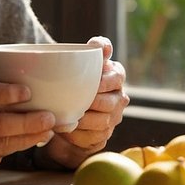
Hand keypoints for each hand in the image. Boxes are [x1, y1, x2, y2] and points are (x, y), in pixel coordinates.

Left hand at [38, 36, 127, 169]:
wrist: (68, 107)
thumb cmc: (76, 79)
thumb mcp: (82, 63)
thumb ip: (92, 51)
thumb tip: (97, 45)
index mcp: (116, 76)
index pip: (117, 76)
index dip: (106, 81)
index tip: (94, 84)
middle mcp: (119, 98)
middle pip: (110, 103)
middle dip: (93, 103)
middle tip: (76, 101)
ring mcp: (113, 119)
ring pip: (103, 122)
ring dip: (84, 120)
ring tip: (67, 116)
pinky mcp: (103, 136)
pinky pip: (94, 138)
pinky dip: (78, 135)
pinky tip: (66, 129)